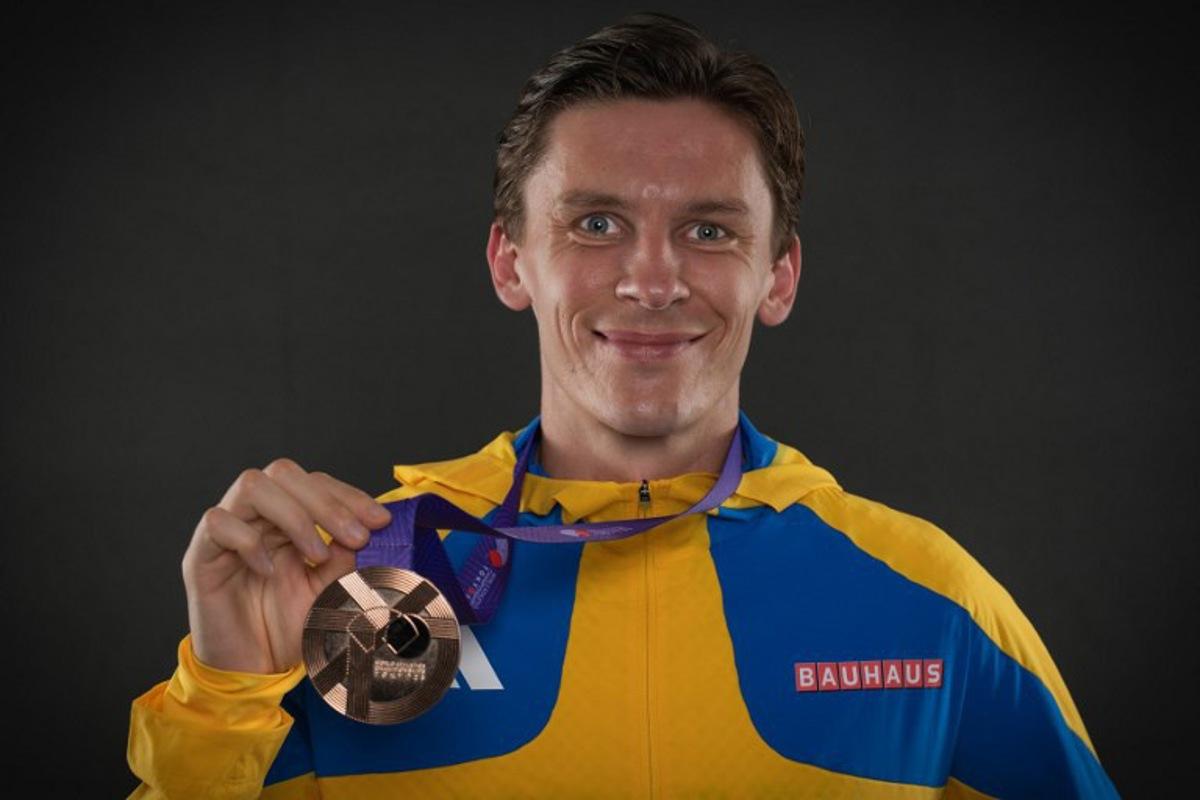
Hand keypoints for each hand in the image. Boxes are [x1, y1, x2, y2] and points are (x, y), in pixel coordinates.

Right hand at [181, 458, 392, 673]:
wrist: (254, 672)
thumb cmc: (289, 630)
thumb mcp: (330, 591)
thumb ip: (344, 557)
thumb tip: (365, 526)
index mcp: (288, 520)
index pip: (315, 483)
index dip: (348, 495)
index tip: (380, 521)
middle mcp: (257, 519)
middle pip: (284, 472)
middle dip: (327, 500)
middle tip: (356, 536)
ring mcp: (227, 534)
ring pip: (252, 486)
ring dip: (294, 515)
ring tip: (315, 555)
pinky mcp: (202, 557)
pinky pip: (216, 523)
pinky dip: (248, 540)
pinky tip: (270, 570)